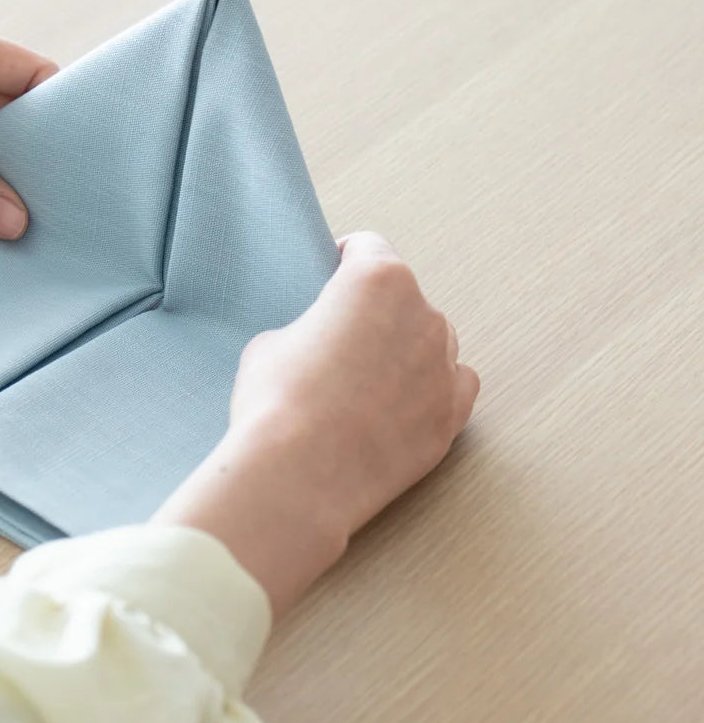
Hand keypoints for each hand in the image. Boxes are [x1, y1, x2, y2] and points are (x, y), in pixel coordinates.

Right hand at [153, 233, 478, 616]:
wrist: (299, 475)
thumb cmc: (277, 402)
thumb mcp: (270, 343)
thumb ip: (309, 327)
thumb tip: (320, 342)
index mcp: (377, 280)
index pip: (368, 247)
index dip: (343, 261)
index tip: (333, 275)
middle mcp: (423, 314)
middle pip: (403, 298)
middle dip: (375, 314)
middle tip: (339, 344)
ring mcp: (444, 366)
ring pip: (431, 342)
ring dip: (404, 351)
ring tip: (363, 384)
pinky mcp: (452, 415)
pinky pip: (452, 385)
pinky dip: (429, 389)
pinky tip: (395, 407)